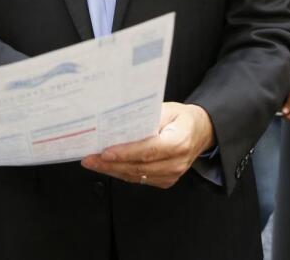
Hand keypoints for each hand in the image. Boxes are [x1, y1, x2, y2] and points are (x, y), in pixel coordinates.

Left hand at [80, 102, 213, 188]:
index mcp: (178, 142)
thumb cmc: (181, 119)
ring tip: (93, 162)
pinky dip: (122, 173)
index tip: (104, 152)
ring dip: (112, 170)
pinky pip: (140, 179)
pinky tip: (108, 167)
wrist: (200, 132)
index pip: (147, 151)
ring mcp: (172, 174)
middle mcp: (176, 162)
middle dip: (111, 164)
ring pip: (137, 176)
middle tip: (90, 158)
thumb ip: (147, 117)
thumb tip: (120, 122)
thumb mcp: (167, 109)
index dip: (125, 153)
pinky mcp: (166, 181)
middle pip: (139, 167)